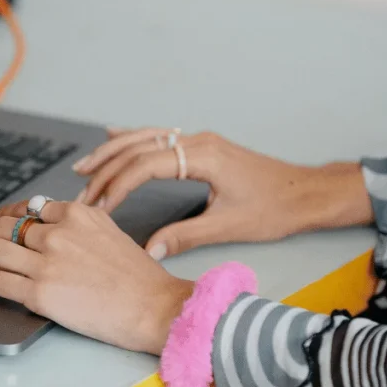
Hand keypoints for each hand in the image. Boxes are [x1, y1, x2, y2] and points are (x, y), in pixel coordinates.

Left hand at [0, 200, 194, 354]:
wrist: (154, 306)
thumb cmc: (139, 277)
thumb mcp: (110, 232)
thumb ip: (79, 225)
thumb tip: (52, 225)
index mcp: (76, 214)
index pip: (27, 208)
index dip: (4, 215)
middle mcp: (57, 233)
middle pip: (3, 224)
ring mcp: (46, 262)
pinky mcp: (40, 292)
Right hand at [73, 128, 373, 258]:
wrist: (307, 193)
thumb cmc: (275, 209)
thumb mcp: (230, 226)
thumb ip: (186, 235)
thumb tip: (149, 250)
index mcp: (203, 157)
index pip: (146, 165)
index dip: (117, 185)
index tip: (98, 207)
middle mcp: (198, 141)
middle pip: (139, 148)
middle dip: (105, 169)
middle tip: (80, 192)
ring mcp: (200, 140)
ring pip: (145, 138)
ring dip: (112, 152)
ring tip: (83, 168)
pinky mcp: (202, 146)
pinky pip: (159, 137)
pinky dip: (132, 140)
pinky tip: (113, 137)